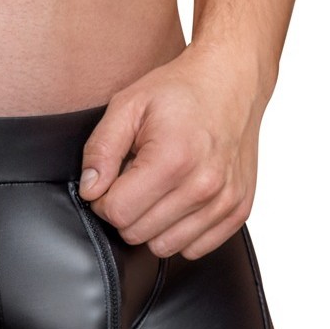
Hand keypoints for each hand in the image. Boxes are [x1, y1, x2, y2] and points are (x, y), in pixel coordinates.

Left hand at [78, 42, 266, 259]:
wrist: (232, 80)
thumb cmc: (178, 91)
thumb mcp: (126, 107)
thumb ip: (100, 151)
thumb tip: (90, 191)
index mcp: (172, 159)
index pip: (117, 213)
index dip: (102, 200)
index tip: (110, 181)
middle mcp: (204, 185)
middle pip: (137, 234)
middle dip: (125, 211)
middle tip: (134, 180)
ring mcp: (225, 200)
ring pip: (164, 247)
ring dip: (151, 224)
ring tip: (157, 189)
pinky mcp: (239, 210)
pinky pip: (195, 249)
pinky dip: (180, 232)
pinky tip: (178, 201)